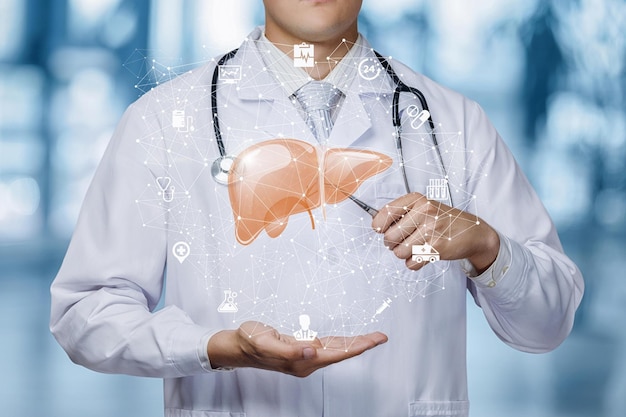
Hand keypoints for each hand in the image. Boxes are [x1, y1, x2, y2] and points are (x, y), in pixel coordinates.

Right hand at [207, 321, 387, 376]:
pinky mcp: (301, 350)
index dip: (358, 346)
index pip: (337, 353)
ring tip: (371, 337)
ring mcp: (305, 357)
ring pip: (336, 350)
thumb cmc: (250, 342)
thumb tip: (313, 350)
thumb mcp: (267, 342)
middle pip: (341, 353)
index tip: (375, 339)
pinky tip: (347, 340)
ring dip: (353, 344)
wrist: (238, 346)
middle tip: (381, 336)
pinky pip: (327, 346)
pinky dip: (340, 342)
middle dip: (362, 344)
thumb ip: (290, 350)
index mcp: (302, 361)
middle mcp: (306, 361)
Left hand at [371, 192, 499, 273]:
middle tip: (404, 241)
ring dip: (404, 254)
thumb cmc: (444, 220)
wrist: (474, 232)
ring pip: (399, 253)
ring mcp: (432, 229)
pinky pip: (411, 263)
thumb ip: (401, 213)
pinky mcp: (437, 247)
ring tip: (416, 247)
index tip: (382, 230)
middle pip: (389, 238)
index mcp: (417, 199)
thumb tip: (375, 224)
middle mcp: (424, 211)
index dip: (379, 226)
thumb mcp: (423, 207)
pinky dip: (414, 263)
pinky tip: (424, 254)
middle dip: (393, 244)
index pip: (384, 213)